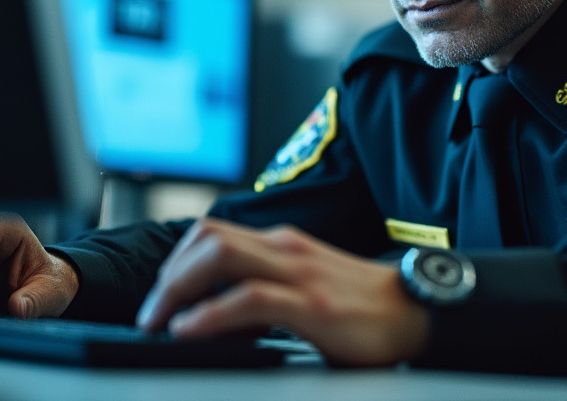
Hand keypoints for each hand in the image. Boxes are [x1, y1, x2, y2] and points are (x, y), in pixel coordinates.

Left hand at [136, 218, 429, 365]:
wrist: (415, 312)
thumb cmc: (361, 305)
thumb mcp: (307, 284)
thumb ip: (268, 286)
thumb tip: (215, 311)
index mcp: (282, 245)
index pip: (213, 234)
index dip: (175, 262)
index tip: (160, 297)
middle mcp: (285, 248)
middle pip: (207, 238)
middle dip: (167, 275)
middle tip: (151, 313)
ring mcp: (298, 272)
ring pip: (219, 257)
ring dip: (177, 289)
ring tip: (159, 321)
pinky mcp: (311, 303)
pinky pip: (247, 299)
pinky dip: (208, 315)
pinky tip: (188, 332)